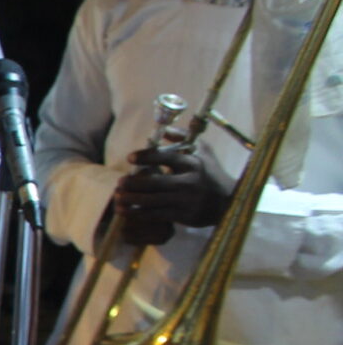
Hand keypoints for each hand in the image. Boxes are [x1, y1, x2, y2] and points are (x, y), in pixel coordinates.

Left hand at [113, 146, 228, 244]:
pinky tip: (125, 211)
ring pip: (151, 200)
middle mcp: (189, 181)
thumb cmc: (209, 172)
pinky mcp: (182, 216)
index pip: (166, 157)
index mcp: (192, 163)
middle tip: (119, 181)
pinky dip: (137, 214)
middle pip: (154, 182)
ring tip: (118, 196)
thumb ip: (183, 138)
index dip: (146, 157)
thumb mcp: (203, 151)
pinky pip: (155, 215)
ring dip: (131, 199)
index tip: (130, 158)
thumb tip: (164, 129)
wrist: (227, 201)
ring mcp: (185, 200)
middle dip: (132, 183)